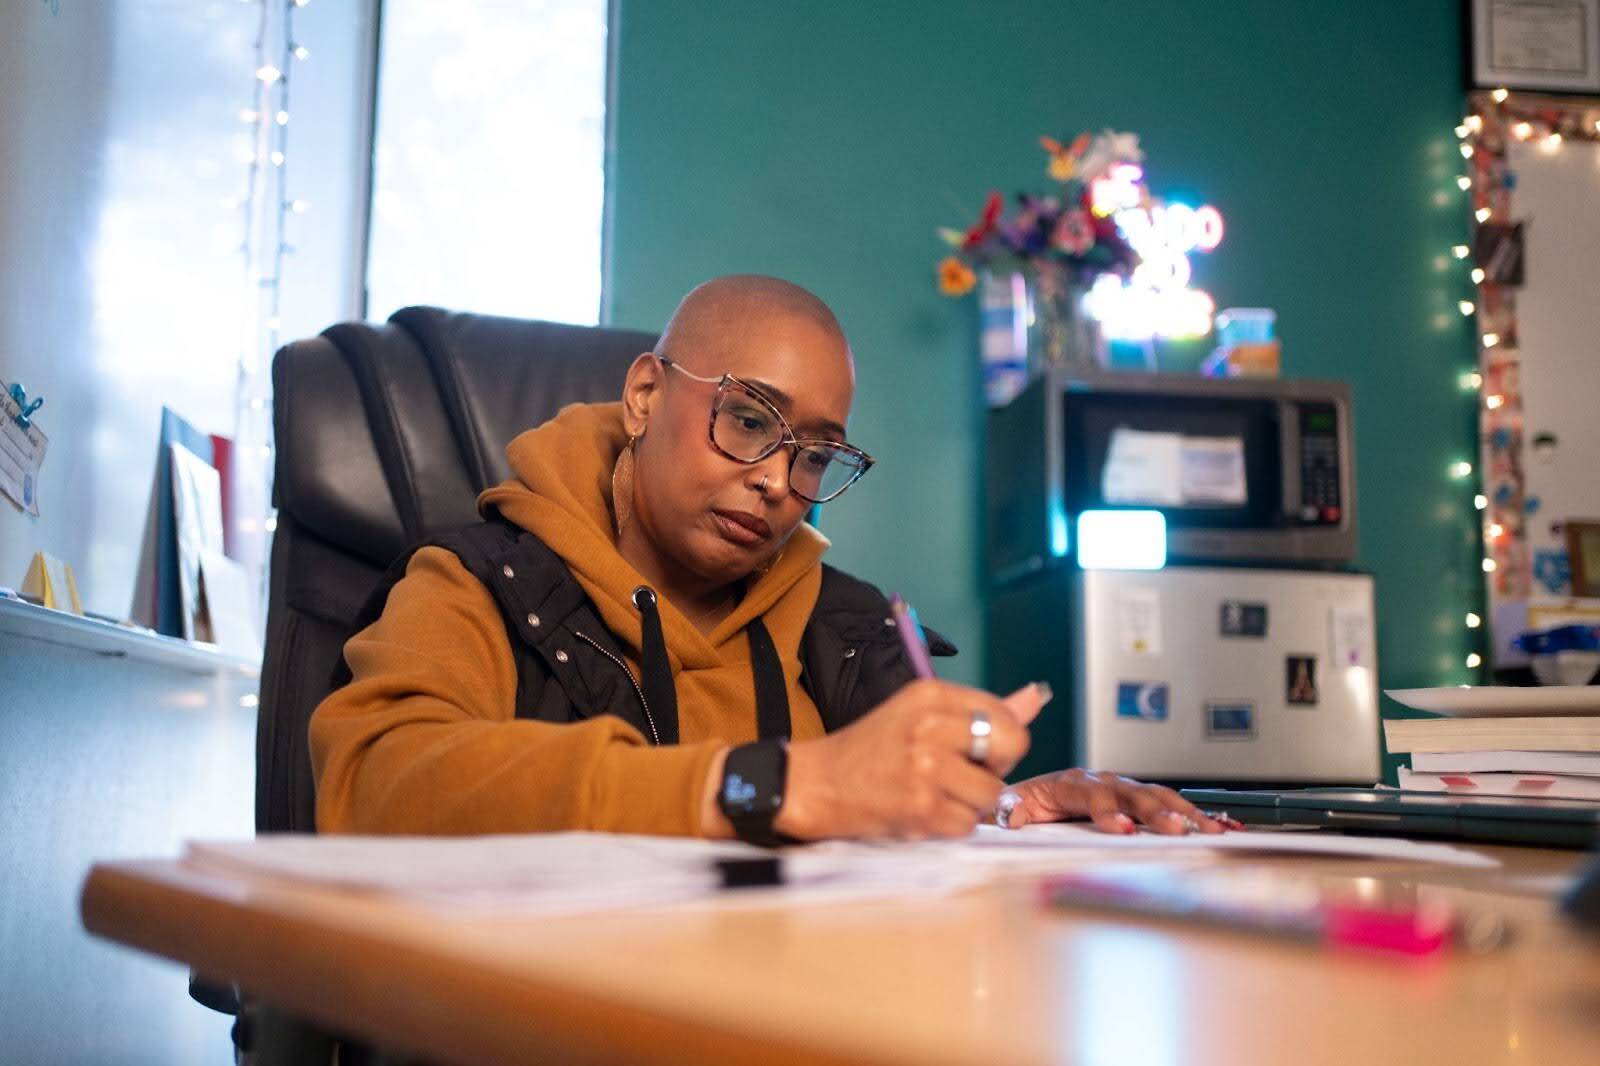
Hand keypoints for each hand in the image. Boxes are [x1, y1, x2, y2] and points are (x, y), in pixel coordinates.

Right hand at [775, 680, 1049, 840]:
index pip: (1006, 716)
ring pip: (992, 793)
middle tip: (962, 776)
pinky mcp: (919, 806)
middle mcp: (930, 724)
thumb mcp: (921, 714)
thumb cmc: (872, 750)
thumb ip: (980, 710)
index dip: (1000, 742)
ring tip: (935, 795)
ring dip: (969, 803)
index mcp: (931, 694)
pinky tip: (920, 812)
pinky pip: (966, 824)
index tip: (973, 752)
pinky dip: (948, 826)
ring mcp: (925, 766)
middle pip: (1010, 748)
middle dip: (994, 769)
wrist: (816, 785)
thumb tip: (1036, 697)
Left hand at [998, 769, 1227, 834]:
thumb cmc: (1023, 803)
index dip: (1108, 811)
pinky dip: (1191, 813)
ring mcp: (1120, 789)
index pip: (1091, 794)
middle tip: (1176, 830)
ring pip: (1155, 796)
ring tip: (1208, 828)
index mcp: (1069, 782)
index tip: (1122, 829)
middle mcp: (1099, 781)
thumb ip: (1012, 810)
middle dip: (1155, 813)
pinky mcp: (1134, 800)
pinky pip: (1165, 803)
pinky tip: (1216, 824)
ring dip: (1183, 812)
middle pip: (1131, 794)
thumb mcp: (1010, 806)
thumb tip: (1014, 816)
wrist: (1027, 796)